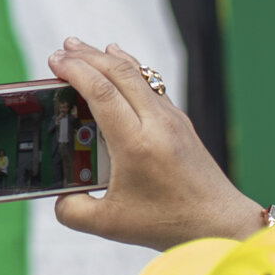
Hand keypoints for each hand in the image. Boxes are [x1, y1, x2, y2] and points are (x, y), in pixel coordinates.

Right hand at [49, 39, 259, 250]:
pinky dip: (131, 70)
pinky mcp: (181, 123)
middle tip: (63, 48)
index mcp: (136, 144)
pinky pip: (152, 86)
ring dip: (109, 58)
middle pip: (120, 73)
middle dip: (88, 55)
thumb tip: (58, 197)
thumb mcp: (110, 225)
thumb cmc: (168, 223)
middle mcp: (157, 124)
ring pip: (139, 75)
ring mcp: (172, 120)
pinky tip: (121, 66)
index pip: (102, 92)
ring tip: (85, 48)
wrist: (220, 223)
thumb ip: (74, 212)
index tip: (55, 62)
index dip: (76, 71)